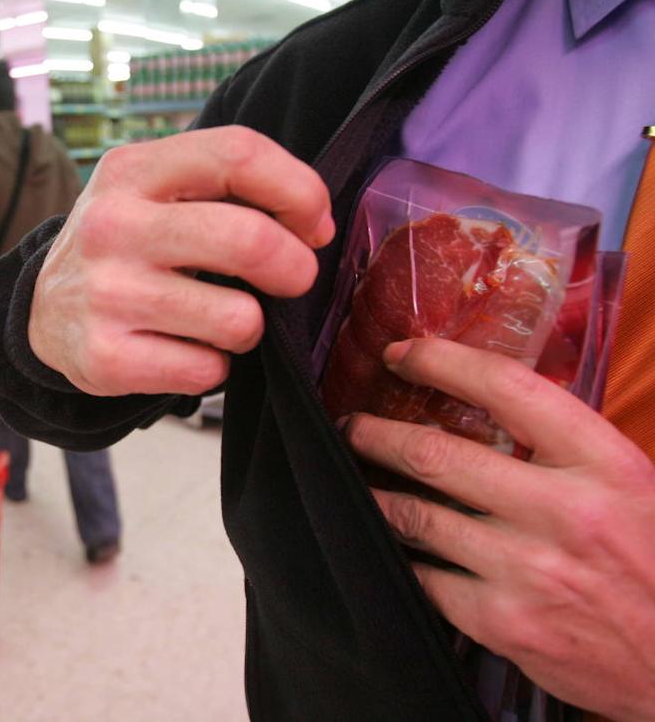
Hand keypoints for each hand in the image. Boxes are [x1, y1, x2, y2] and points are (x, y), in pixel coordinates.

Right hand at [29, 126, 334, 396]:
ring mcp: (106, 294)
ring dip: (249, 325)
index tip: (313, 224)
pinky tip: (186, 349)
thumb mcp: (152, 188)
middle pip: (249, 240)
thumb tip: (312, 226)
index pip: (238, 154)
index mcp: (131, 170)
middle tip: (292, 279)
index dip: (299, 190)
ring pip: (239, 319)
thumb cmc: (126, 242)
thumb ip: (223, 185)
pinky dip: (213, 366)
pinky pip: (208, 370)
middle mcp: (112, 226)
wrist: (42, 311)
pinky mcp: (105, 358)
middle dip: (295, 268)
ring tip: (221, 317)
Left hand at [343, 338, 654, 721]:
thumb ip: (564, 446)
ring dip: (373, 493)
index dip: (441, 361)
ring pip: (415, 516)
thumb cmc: (653, 561)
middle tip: (351, 425)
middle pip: (434, 454)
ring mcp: (527, 570)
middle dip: (375, 434)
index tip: (401, 353)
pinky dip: (402, 556)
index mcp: (602, 463)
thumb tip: (487, 398)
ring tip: (357, 478)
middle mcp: (562, 512)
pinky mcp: (502, 623)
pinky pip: (424, 577)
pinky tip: (393, 544)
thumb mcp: (629, 485)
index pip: (506, 387)